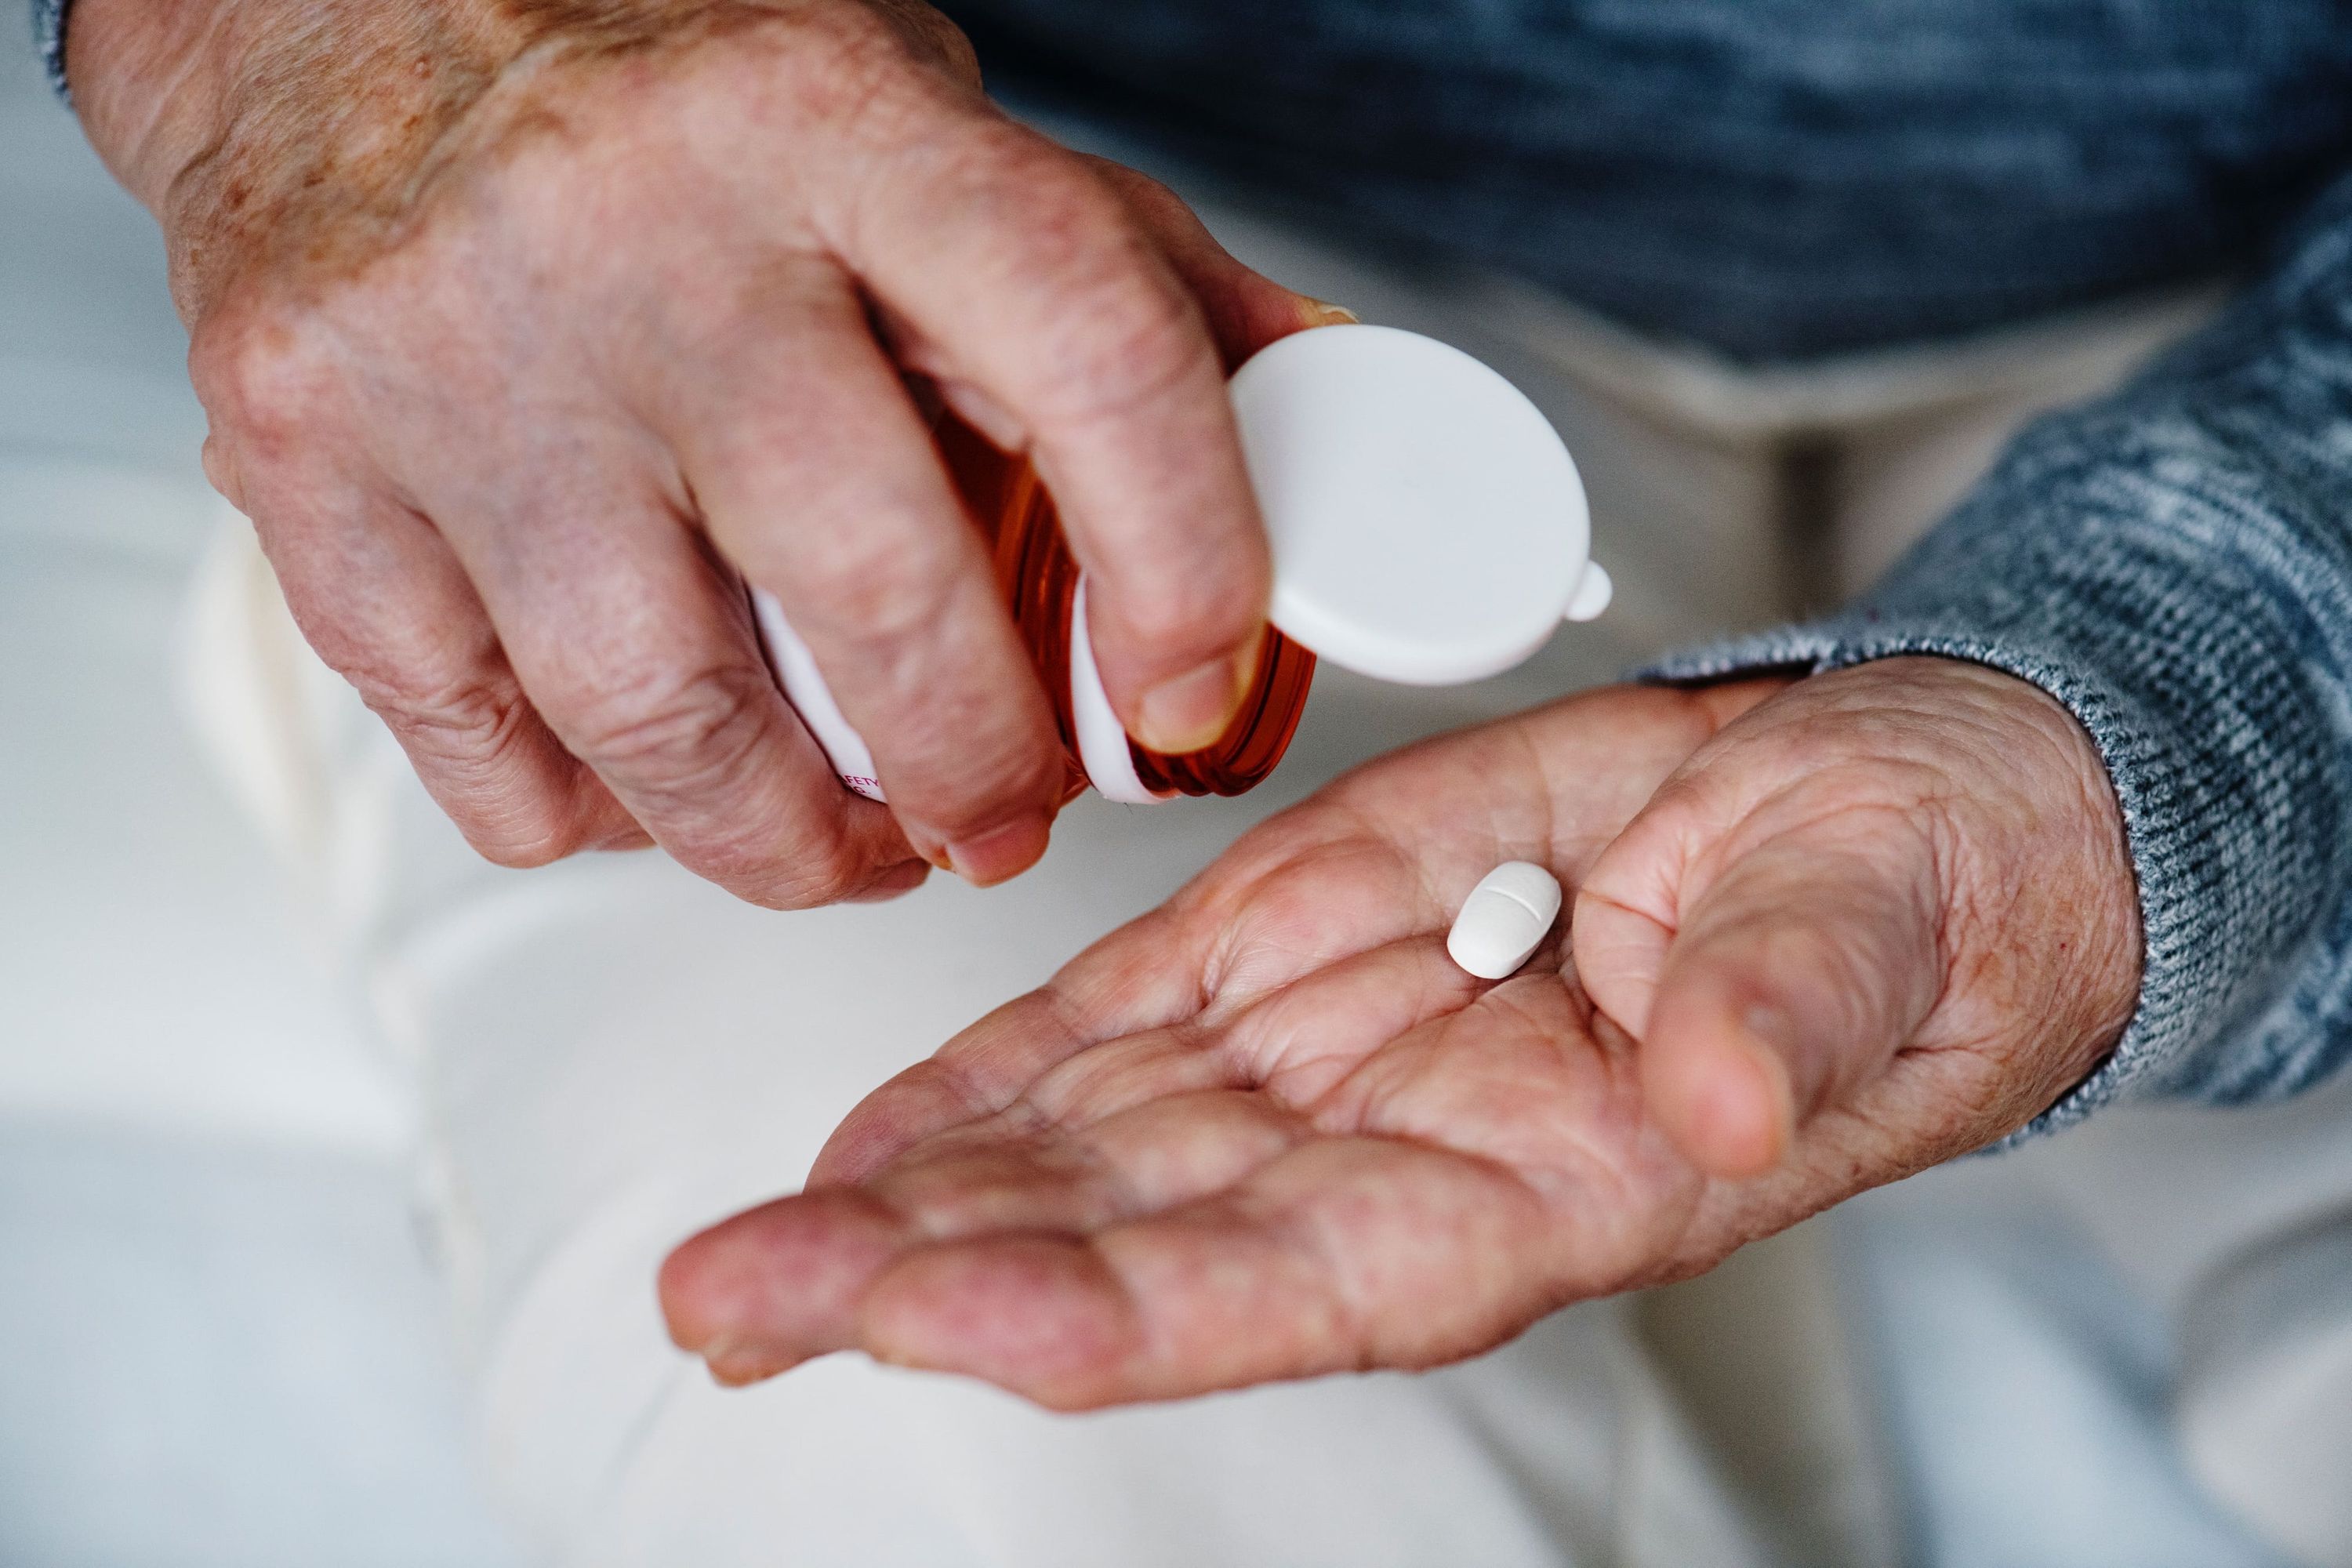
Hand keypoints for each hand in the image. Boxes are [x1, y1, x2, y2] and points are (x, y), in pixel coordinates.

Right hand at [70, 0, 1329, 903]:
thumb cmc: (665, 89)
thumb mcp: (916, 118)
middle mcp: (641, 233)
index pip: (1085, 349)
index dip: (1182, 560)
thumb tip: (1309, 400)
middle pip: (869, 588)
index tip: (1186, 693)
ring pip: (658, 718)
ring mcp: (451, 354)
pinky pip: (475, 747)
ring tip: (844, 844)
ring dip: (788, 844)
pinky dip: (590, 816)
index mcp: (837, 124)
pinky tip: (650, 785)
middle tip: (1002, 815)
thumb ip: (1109, 264)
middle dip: (974, 768)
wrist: (339, 9)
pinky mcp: (305, 459)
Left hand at [660, 662, 2136, 1408]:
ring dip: (907, 1199)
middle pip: (1133, 1239)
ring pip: (1087, 1150)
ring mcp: (1332, 1057)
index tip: (944, 1316)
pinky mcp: (1298, 947)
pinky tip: (864, 1138)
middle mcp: (1400, 1153)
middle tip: (735, 1294)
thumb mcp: (1884, 928)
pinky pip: (1116, 1030)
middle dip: (929, 1275)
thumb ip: (1791, 1011)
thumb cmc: (1909, 895)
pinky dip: (985, 1080)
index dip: (1120, 1306)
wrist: (1874, 819)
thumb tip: (1726, 1091)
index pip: (1300, 1282)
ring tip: (738, 1251)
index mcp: (1542, 1183)